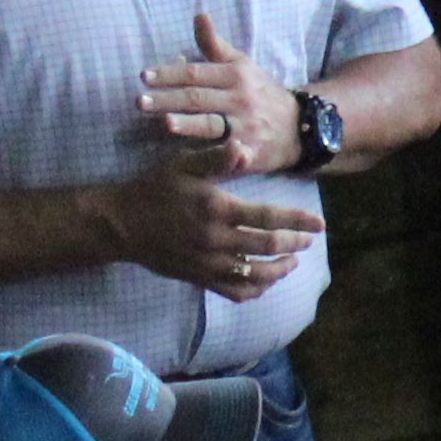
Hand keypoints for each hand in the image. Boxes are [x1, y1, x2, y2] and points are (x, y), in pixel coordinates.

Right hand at [116, 147, 318, 301]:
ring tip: (293, 261)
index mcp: (217, 209)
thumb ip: (217, 158)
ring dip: (280, 270)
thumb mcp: (183, 165)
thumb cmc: (153, 188)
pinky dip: (255, 289)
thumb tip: (245, 149)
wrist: (119, 223)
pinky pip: (234, 291)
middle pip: (268, 247)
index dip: (298, 221)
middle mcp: (216, 239)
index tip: (320, 224)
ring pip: (255, 274)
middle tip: (309, 239)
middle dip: (294, 244)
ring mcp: (207, 262)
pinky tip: (265, 282)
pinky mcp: (198, 277)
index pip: (268, 218)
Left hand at [143, 11, 304, 175]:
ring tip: (164, 123)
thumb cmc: (260, 93)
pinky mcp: (252, 151)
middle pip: (198, 98)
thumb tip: (199, 15)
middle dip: (168, 99)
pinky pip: (232, 154)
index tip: (143, 77)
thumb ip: (214, 44)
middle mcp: (240, 98)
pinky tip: (203, 158)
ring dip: (188, 124)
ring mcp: (246, 126)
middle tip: (139, 102)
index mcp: (235, 75)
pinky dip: (224, 155)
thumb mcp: (241, 65)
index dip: (169, 74)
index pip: (195, 73)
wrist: (300, 126)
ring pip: (212, 124)